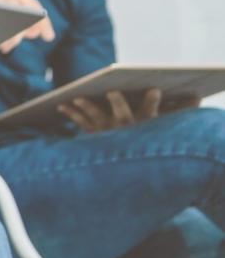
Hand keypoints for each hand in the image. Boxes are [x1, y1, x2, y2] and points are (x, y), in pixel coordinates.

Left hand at [58, 89, 196, 133]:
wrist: (124, 167)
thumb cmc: (146, 138)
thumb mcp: (163, 126)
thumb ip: (179, 110)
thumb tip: (197, 95)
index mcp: (144, 126)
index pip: (152, 114)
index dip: (152, 103)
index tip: (154, 90)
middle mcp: (127, 131)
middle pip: (124, 117)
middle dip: (118, 104)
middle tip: (112, 92)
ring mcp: (109, 133)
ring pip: (97, 120)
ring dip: (87, 109)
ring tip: (76, 98)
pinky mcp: (95, 133)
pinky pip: (81, 124)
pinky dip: (71, 114)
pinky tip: (62, 105)